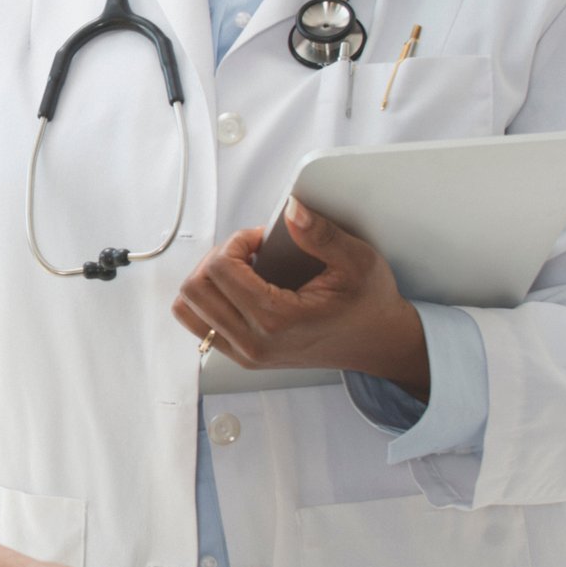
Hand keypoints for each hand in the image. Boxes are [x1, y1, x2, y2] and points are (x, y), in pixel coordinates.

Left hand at [174, 198, 430, 397]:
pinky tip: (238, 287)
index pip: (221, 269)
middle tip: (248, 251)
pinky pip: (198, 324)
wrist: (377, 343)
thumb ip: (321, 234)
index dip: (237, 241)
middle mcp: (254, 343)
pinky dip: (208, 299)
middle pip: (195, 288)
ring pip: (188, 308)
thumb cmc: (368, 303)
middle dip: (216, 257)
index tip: (261, 238)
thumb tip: (292, 209)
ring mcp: (245, 354)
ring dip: (206, 279)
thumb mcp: (357, 261)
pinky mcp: (242, 356)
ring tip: (239, 268)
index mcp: (278, 320)